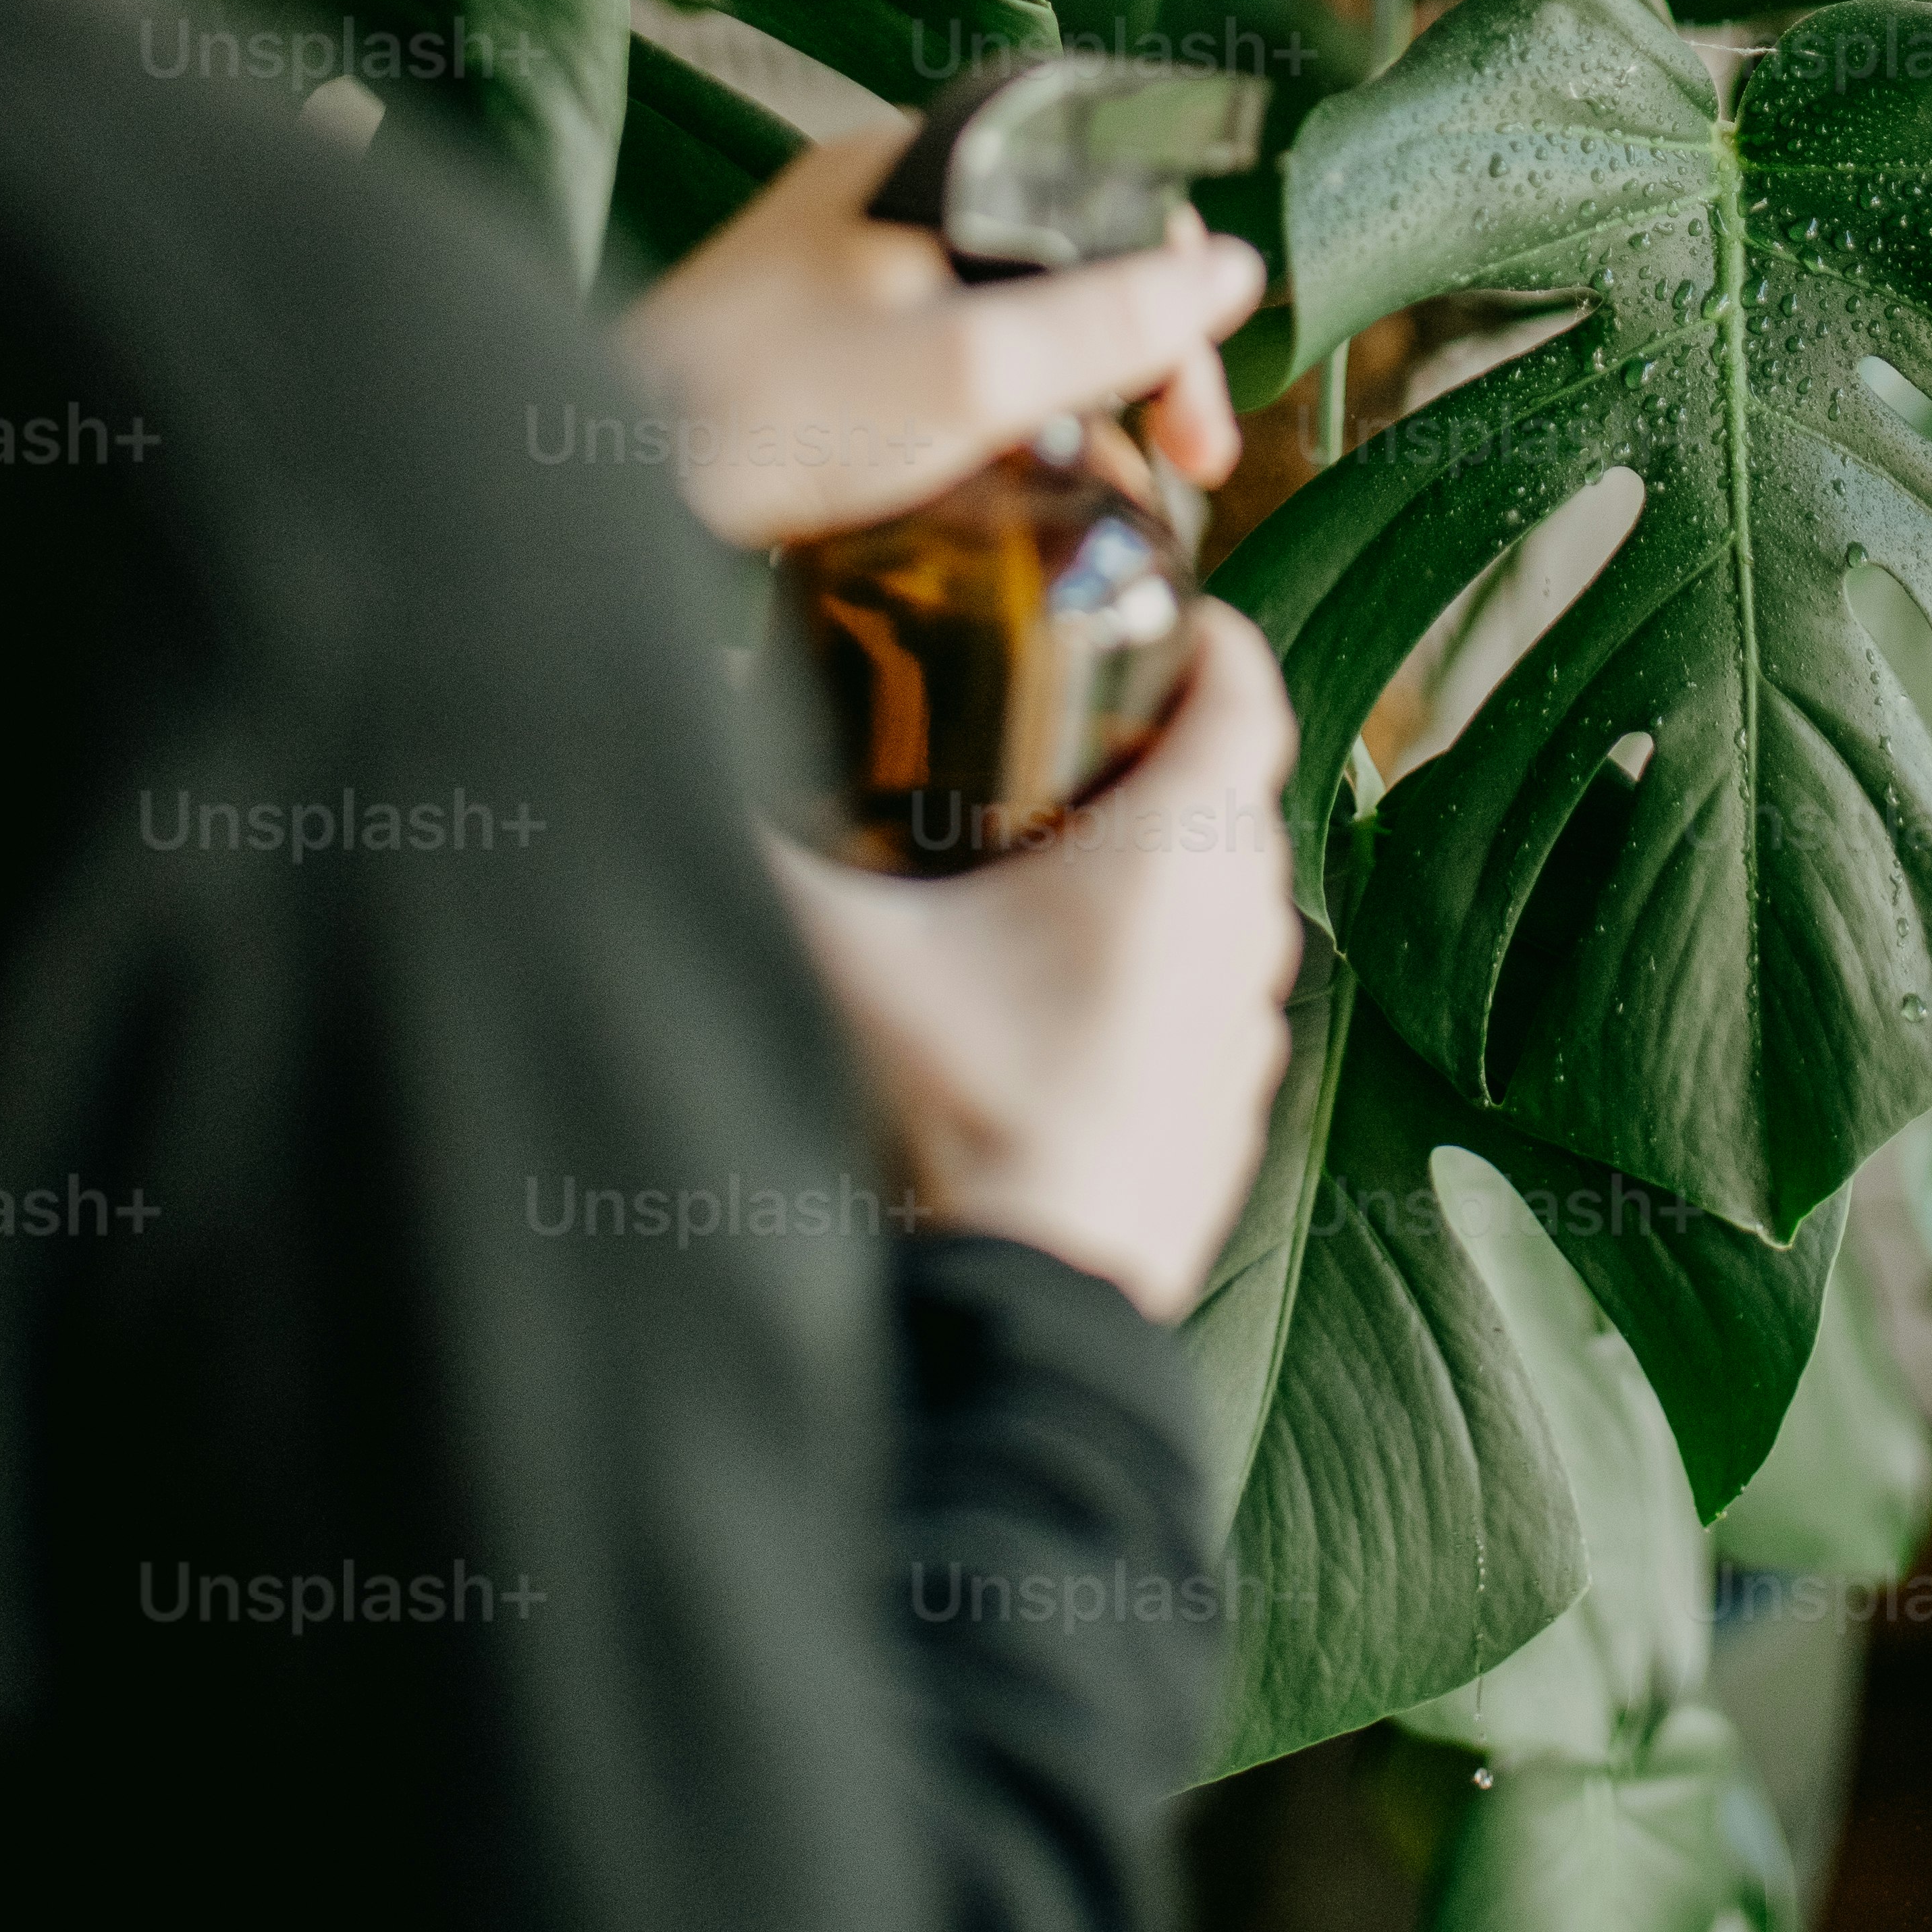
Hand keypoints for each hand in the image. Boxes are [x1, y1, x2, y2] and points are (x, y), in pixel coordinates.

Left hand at [623, 121, 1263, 548]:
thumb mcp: (967, 371)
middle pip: (1060, 265)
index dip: (1173, 302)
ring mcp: (838, 284)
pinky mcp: (808, 361)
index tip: (1198, 422)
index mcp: (916, 167)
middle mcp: (879, 208)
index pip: (1100, 201)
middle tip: (1180, 471)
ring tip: (1100, 505)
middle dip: (1137, 365)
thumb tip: (1230, 270)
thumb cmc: (767, 413)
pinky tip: (1010, 505)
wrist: (589, 489)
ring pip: (1004, 327)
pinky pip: (939, 374)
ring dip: (1072, 409)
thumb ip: (1107, 320)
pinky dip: (995, 433)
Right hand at [768, 604, 1301, 1320]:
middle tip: (1069, 726)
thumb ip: (757, 840)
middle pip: (1235, 795)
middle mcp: (1240, 933)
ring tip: (1061, 855)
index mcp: (1181, 856)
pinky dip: (1164, 974)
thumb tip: (683, 743)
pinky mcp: (1227, 1118)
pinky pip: (1213, 1004)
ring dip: (1167, 871)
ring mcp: (1245, 1035)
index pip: (1248, 692)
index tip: (1157, 617)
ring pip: (1229, 907)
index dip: (1211, 638)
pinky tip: (1068, 994)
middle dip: (1165, 751)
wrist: (1018, 1314)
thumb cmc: (948, 1120)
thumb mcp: (834, 953)